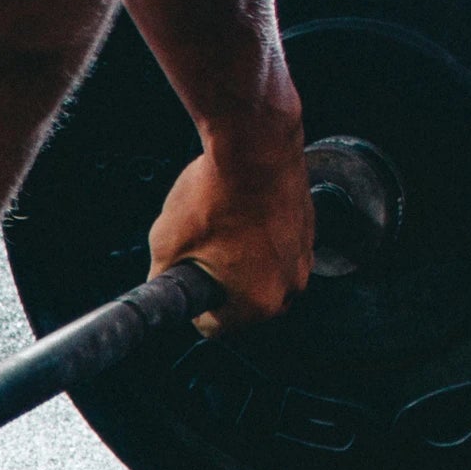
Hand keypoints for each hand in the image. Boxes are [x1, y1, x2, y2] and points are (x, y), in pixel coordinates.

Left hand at [149, 113, 313, 336]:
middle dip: (218, 286)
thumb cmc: (214, 194)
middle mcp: (290, 286)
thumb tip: (159, 285)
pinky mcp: (310, 230)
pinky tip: (241, 217)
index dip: (190, 304)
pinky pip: (278, 250)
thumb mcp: (167, 245)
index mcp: (257, 303)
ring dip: (241, 265)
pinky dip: (260, 241)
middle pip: (240, 305)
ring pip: (261, 277)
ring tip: (221, 231)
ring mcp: (305, 258)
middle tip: (200, 254)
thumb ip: (161, 279)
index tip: (184, 281)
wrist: (256, 144)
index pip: (211, 326)